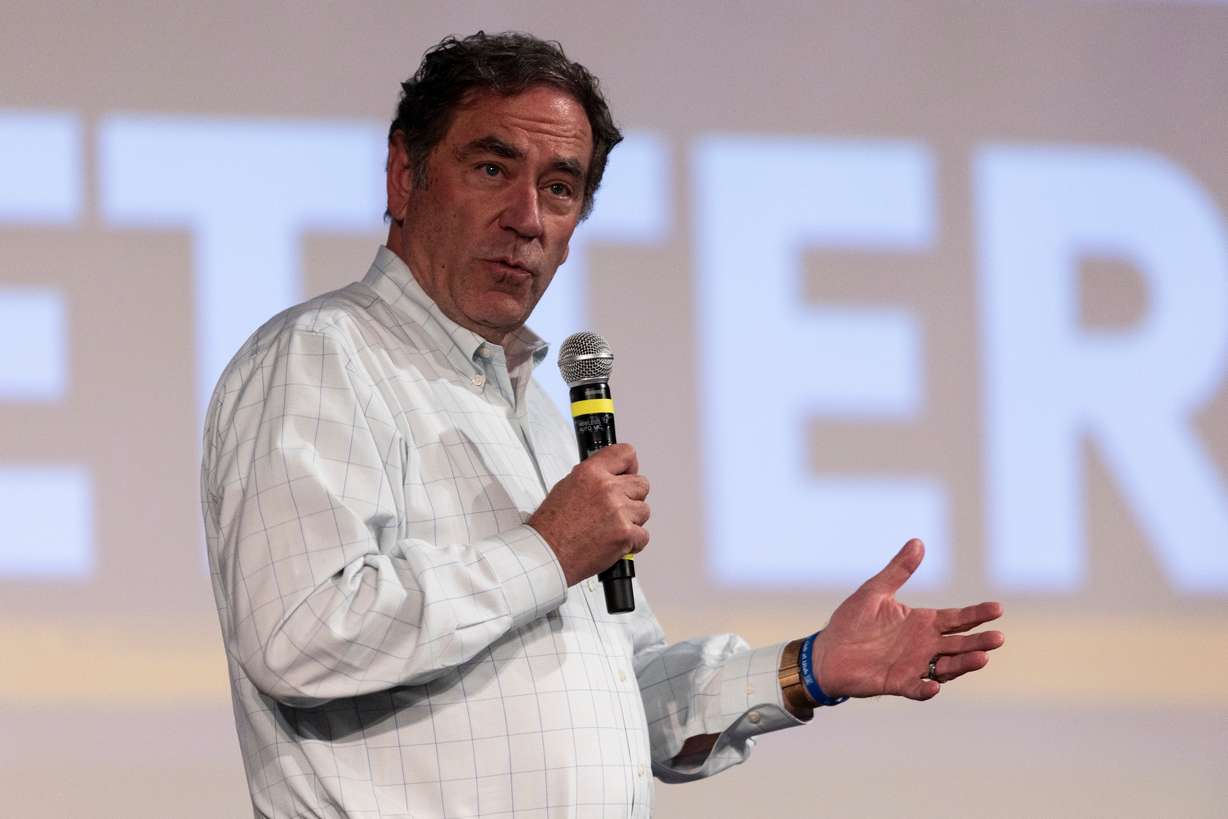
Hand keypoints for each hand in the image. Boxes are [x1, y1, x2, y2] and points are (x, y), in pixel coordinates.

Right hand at [528, 443, 649, 585]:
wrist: (547, 554)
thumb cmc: (551, 527)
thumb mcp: (566, 487)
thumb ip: (592, 479)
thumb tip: (609, 477)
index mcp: (591, 473)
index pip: (626, 454)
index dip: (630, 466)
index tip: (629, 473)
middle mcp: (607, 489)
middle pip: (641, 484)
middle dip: (632, 497)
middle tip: (618, 508)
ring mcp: (618, 511)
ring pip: (644, 510)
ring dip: (632, 520)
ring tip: (612, 528)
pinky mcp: (625, 534)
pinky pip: (643, 535)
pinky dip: (633, 542)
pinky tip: (616, 542)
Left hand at [811, 539, 1003, 700]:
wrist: (827, 651)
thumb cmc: (852, 621)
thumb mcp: (876, 591)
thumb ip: (899, 570)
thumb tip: (918, 541)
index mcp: (921, 623)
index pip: (957, 618)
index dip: (977, 614)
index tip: (997, 608)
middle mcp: (923, 645)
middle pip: (959, 644)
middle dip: (979, 641)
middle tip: (998, 637)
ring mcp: (913, 666)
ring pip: (946, 667)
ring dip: (963, 664)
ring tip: (981, 658)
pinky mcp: (897, 683)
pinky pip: (916, 688)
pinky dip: (926, 689)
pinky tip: (934, 686)